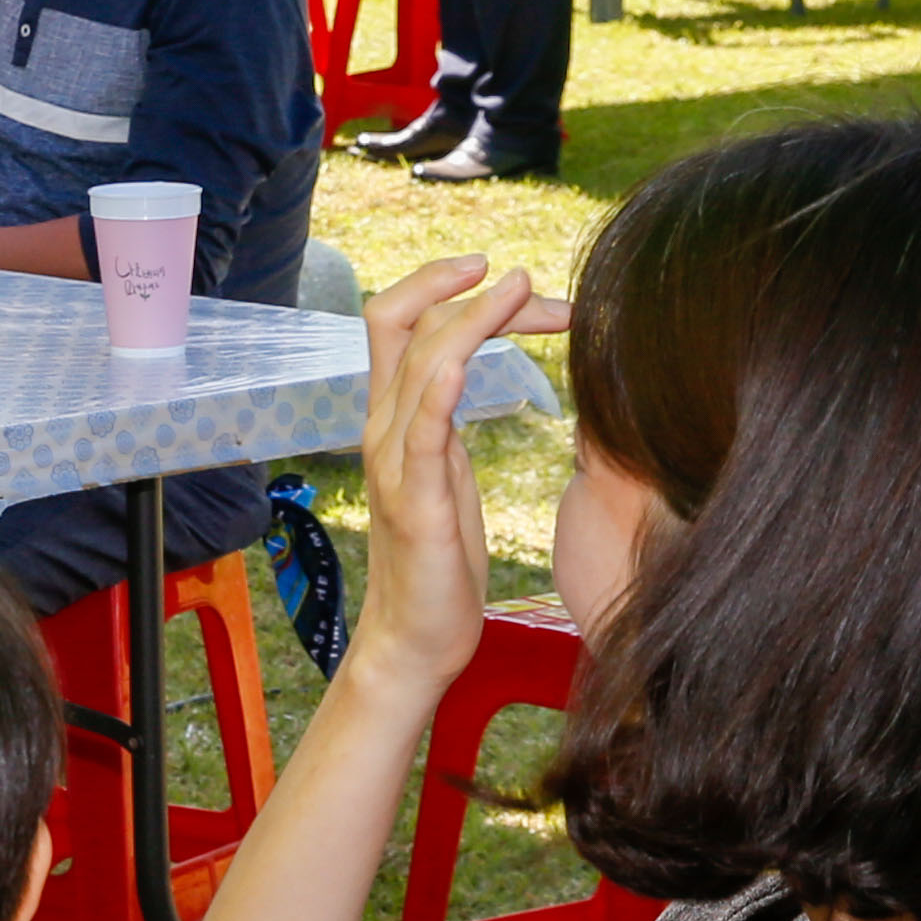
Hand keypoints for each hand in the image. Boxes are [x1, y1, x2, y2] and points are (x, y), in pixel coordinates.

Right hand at [346, 257, 565, 697]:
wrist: (417, 640)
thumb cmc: (441, 564)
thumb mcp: (447, 472)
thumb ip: (447, 420)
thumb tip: (471, 372)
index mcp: (394, 418)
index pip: (402, 321)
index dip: (447, 286)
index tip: (511, 280)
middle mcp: (384, 427)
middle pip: (405, 322)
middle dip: (471, 290)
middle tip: (535, 285)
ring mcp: (396, 461)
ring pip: (418, 358)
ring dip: (474, 315)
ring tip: (526, 290)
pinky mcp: (417, 500)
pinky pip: (424, 426)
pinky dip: (444, 381)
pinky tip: (473, 353)